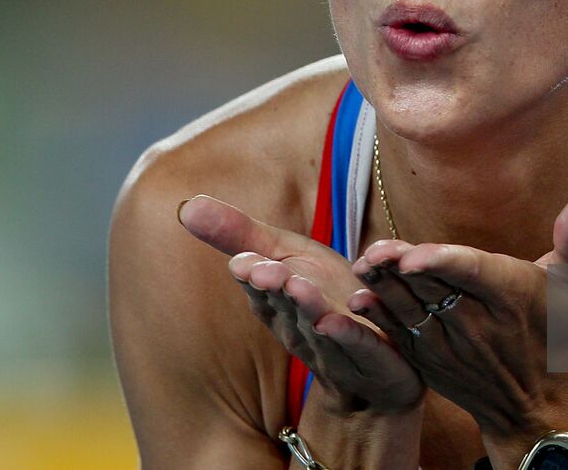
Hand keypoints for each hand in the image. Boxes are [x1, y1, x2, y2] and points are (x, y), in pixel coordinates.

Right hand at [177, 194, 423, 414]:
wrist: (379, 347)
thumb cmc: (327, 295)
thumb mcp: (288, 256)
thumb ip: (241, 234)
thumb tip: (188, 206)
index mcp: (279, 306)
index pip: (262, 291)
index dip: (254, 278)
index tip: (244, 263)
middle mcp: (302, 330)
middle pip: (288, 308)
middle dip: (277, 289)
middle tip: (266, 270)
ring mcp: (336, 349)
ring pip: (320, 328)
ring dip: (309, 308)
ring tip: (299, 287)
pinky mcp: (373, 360)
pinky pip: (362, 349)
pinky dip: (353, 335)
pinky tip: (343, 318)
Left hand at [349, 197, 567, 447]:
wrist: (540, 405)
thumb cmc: (561, 332)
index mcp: (514, 295)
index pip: (473, 273)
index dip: (441, 263)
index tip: (411, 256)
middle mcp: (480, 324)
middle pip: (434, 288)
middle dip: (400, 269)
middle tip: (375, 251)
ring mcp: (453, 346)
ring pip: (413, 310)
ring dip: (384, 288)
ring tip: (365, 264)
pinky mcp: (433, 362)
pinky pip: (402, 336)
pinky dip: (381, 318)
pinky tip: (361, 298)